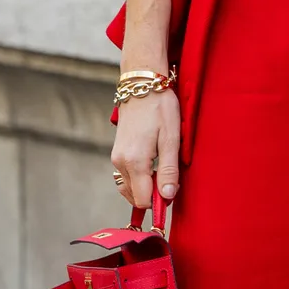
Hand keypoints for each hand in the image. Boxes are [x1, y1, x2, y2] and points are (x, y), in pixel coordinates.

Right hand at [111, 90, 180, 207]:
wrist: (142, 86)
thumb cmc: (160, 109)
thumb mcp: (171, 139)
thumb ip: (168, 170)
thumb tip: (167, 197)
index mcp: (134, 162)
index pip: (143, 200)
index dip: (159, 202)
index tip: (172, 191)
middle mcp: (120, 163)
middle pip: (135, 197)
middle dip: (152, 195)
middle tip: (169, 178)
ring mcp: (116, 158)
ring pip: (129, 188)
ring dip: (145, 187)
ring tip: (161, 170)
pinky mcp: (116, 153)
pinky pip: (126, 177)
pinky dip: (138, 179)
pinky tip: (152, 166)